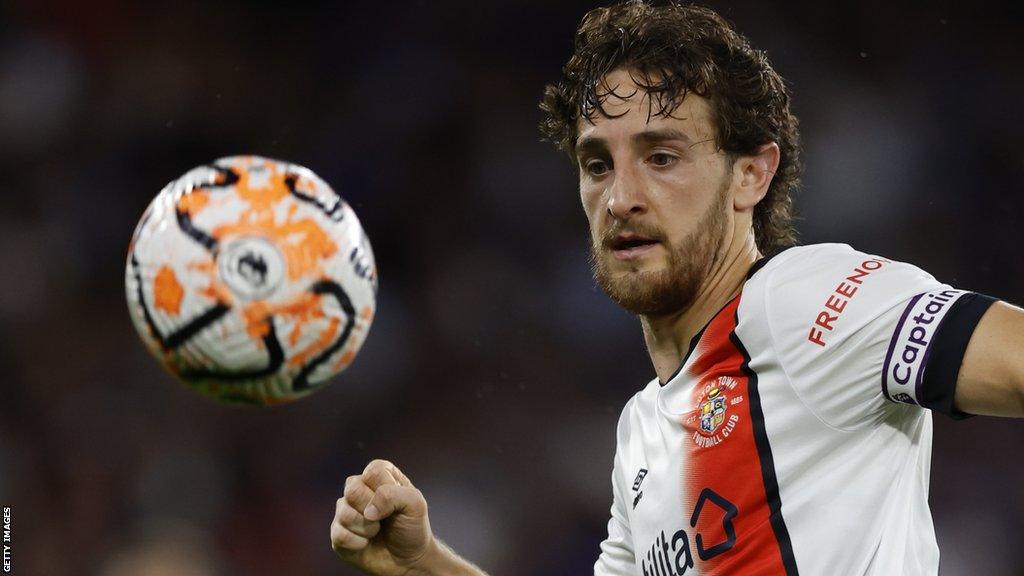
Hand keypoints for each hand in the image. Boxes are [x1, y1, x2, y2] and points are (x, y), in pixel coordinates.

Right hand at [331, 459, 434, 575]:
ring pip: (344, 513)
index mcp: (379, 475)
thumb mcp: (415, 504)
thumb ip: (393, 495)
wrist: (409, 559)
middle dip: (373, 510)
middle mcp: (359, 488)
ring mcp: (346, 510)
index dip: (386, 491)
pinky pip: (340, 535)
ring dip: (367, 528)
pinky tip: (366, 543)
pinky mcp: (338, 533)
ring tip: (377, 531)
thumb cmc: (412, 527)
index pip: (373, 472)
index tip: (397, 503)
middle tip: (385, 519)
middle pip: (353, 489)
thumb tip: (368, 510)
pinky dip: (358, 543)